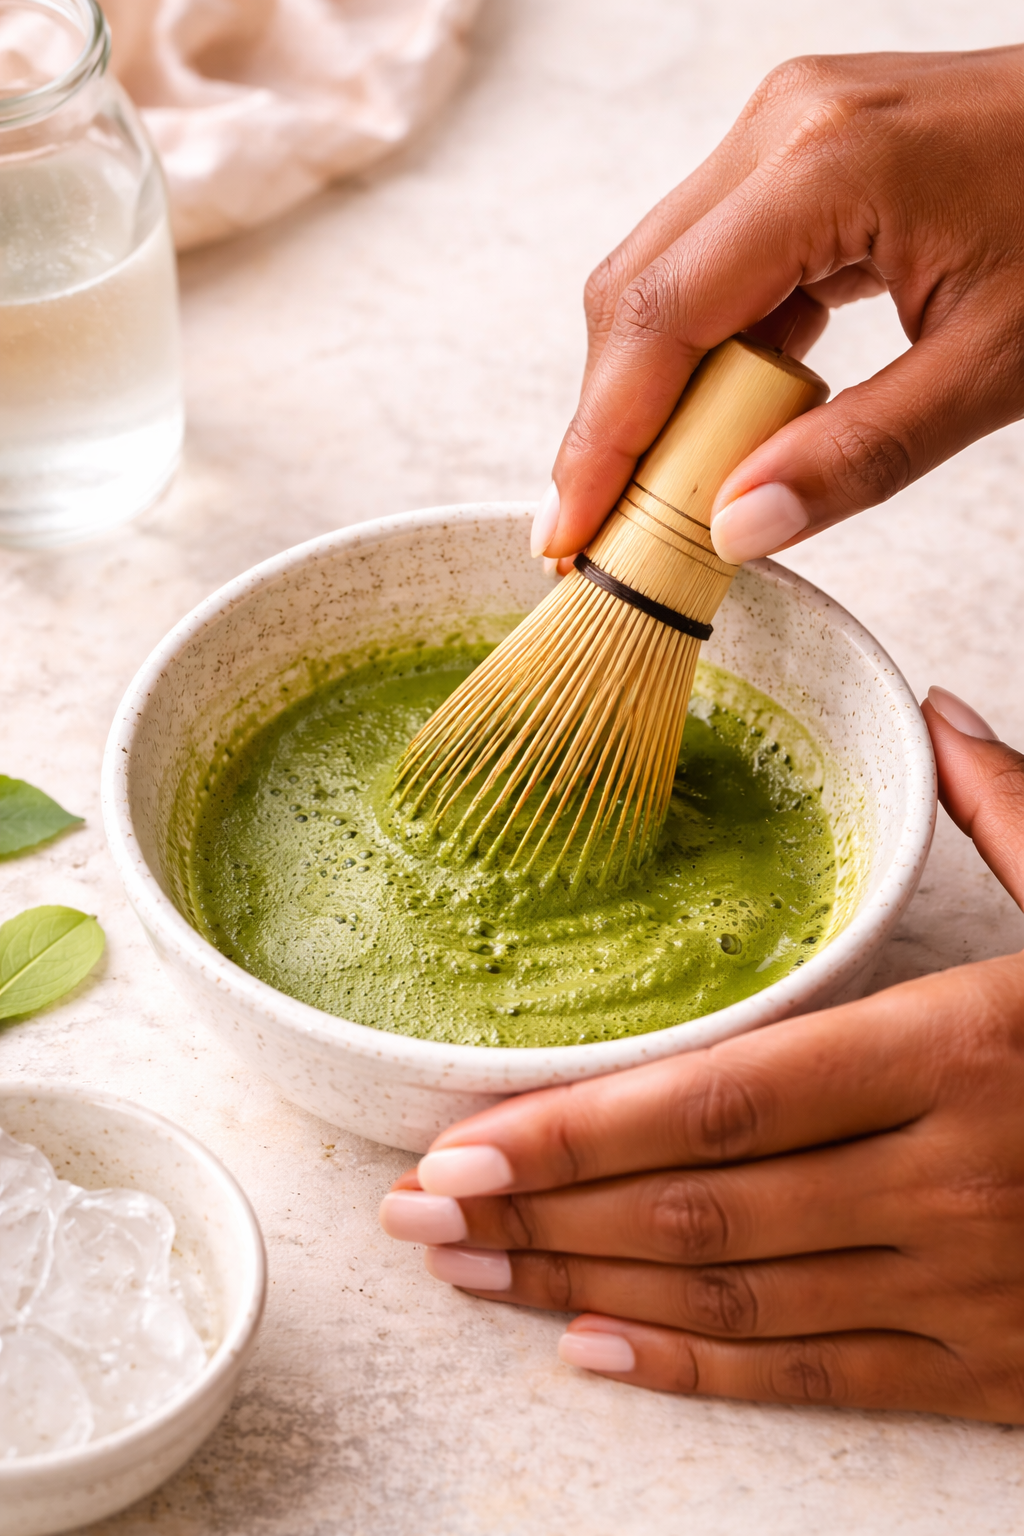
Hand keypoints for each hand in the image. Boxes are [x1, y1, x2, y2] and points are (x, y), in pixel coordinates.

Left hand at [380, 688, 1023, 1419]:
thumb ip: (1018, 810)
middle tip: (414, 1214)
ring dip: (583, 1289)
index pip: (721, 1101)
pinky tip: (592, 1353)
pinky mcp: (991, 1365)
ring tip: (469, 1275)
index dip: (579, 1130)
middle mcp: (945, 1176)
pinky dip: (698, 1374)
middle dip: (542, 1214)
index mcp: (960, 1048)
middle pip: (699, 1209)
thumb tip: (941, 713)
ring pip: (736, 1300)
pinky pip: (818, 1377)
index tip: (462, 1140)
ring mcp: (964, 1283)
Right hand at [530, 47, 1023, 571]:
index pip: (660, 318)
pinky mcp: (797, 150)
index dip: (599, 441)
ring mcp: (785, 129)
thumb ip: (860, 456)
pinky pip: (713, 261)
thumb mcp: (995, 366)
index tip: (565, 536)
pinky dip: (709, 350)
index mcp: (826, 165)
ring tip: (674, 488)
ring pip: (662, 279)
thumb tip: (735, 529)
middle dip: (611, 424)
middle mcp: (781, 127)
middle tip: (610, 530)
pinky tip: (736, 415)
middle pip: (636, 294)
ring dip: (657, 392)